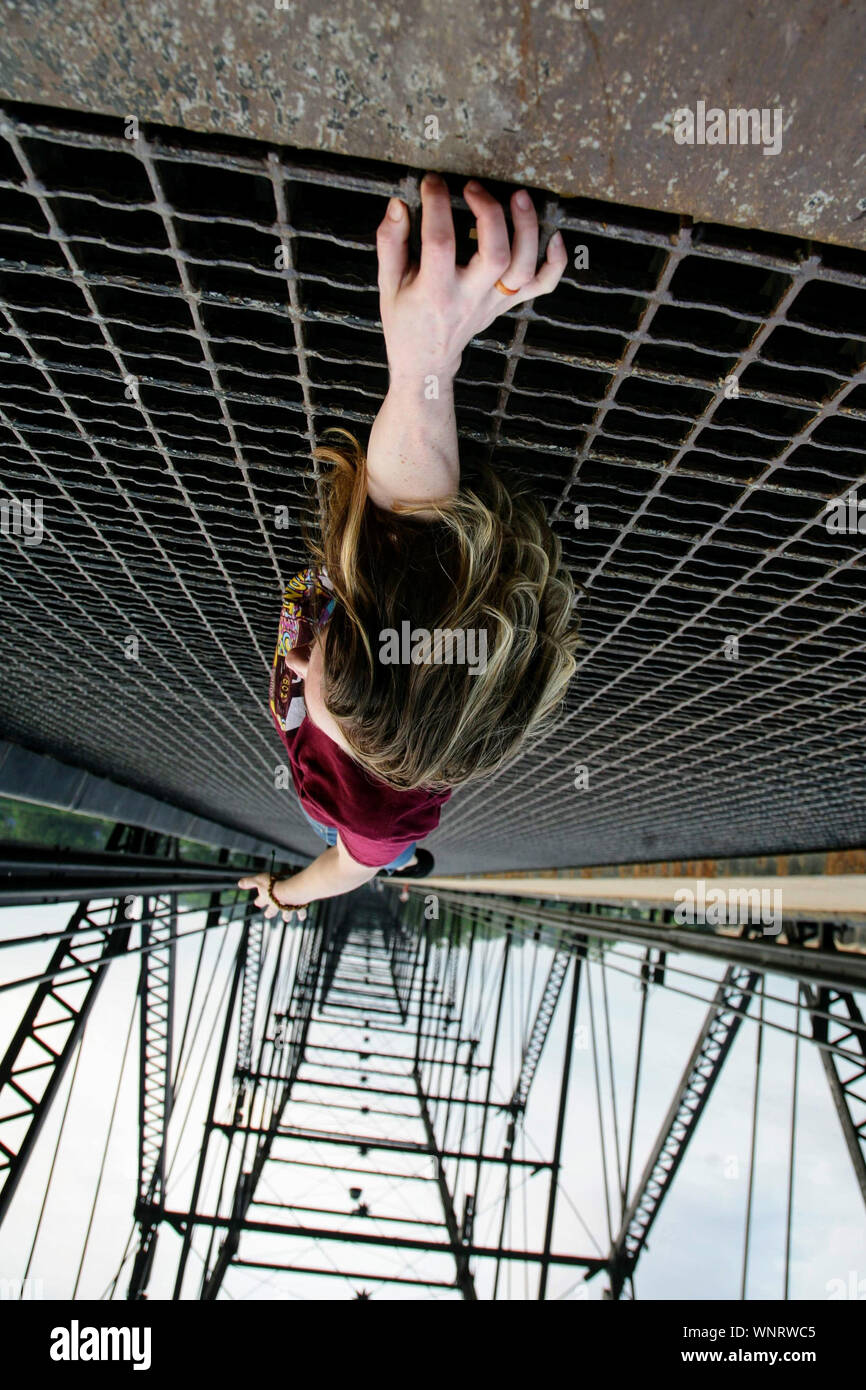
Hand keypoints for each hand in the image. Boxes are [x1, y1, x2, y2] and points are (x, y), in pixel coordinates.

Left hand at [238, 873, 308, 921]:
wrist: (288, 891)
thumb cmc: (272, 885)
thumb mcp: (258, 880)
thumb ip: (249, 882)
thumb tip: (239, 883)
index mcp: (266, 899)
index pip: (260, 901)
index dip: (258, 901)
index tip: (257, 903)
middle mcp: (276, 905)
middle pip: (271, 911)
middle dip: (270, 913)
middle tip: (267, 915)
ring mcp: (287, 907)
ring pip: (286, 914)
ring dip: (286, 916)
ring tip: (286, 919)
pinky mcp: (297, 907)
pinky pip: (300, 911)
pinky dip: (301, 914)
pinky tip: (302, 917)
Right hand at [375, 173, 566, 381]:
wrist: (426, 362)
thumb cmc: (405, 321)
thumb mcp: (388, 284)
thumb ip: (390, 242)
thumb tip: (399, 204)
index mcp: (435, 292)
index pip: (441, 242)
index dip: (437, 205)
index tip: (432, 183)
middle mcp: (469, 298)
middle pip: (495, 254)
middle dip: (490, 214)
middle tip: (474, 188)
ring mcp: (493, 303)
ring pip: (523, 267)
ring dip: (527, 229)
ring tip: (518, 197)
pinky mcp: (506, 305)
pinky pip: (541, 286)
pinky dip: (555, 263)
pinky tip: (554, 236)